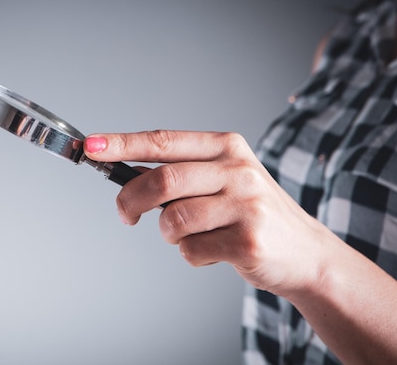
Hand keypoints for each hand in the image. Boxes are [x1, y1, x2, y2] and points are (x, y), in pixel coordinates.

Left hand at [84, 130, 335, 296]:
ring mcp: (245, 205)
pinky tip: (214, 252)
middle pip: (162, 180)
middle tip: (125, 216)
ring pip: (173, 220)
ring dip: (169, 234)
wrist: (306, 252)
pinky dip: (191, 255)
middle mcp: (238, 170)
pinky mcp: (248, 241)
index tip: (90, 147)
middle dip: (130, 201)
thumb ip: (181, 172)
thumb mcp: (224, 178)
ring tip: (189, 236)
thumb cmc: (251, 212)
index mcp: (227, 147)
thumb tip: (123, 171)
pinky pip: (191, 251)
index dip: (122, 144)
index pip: (163, 141)